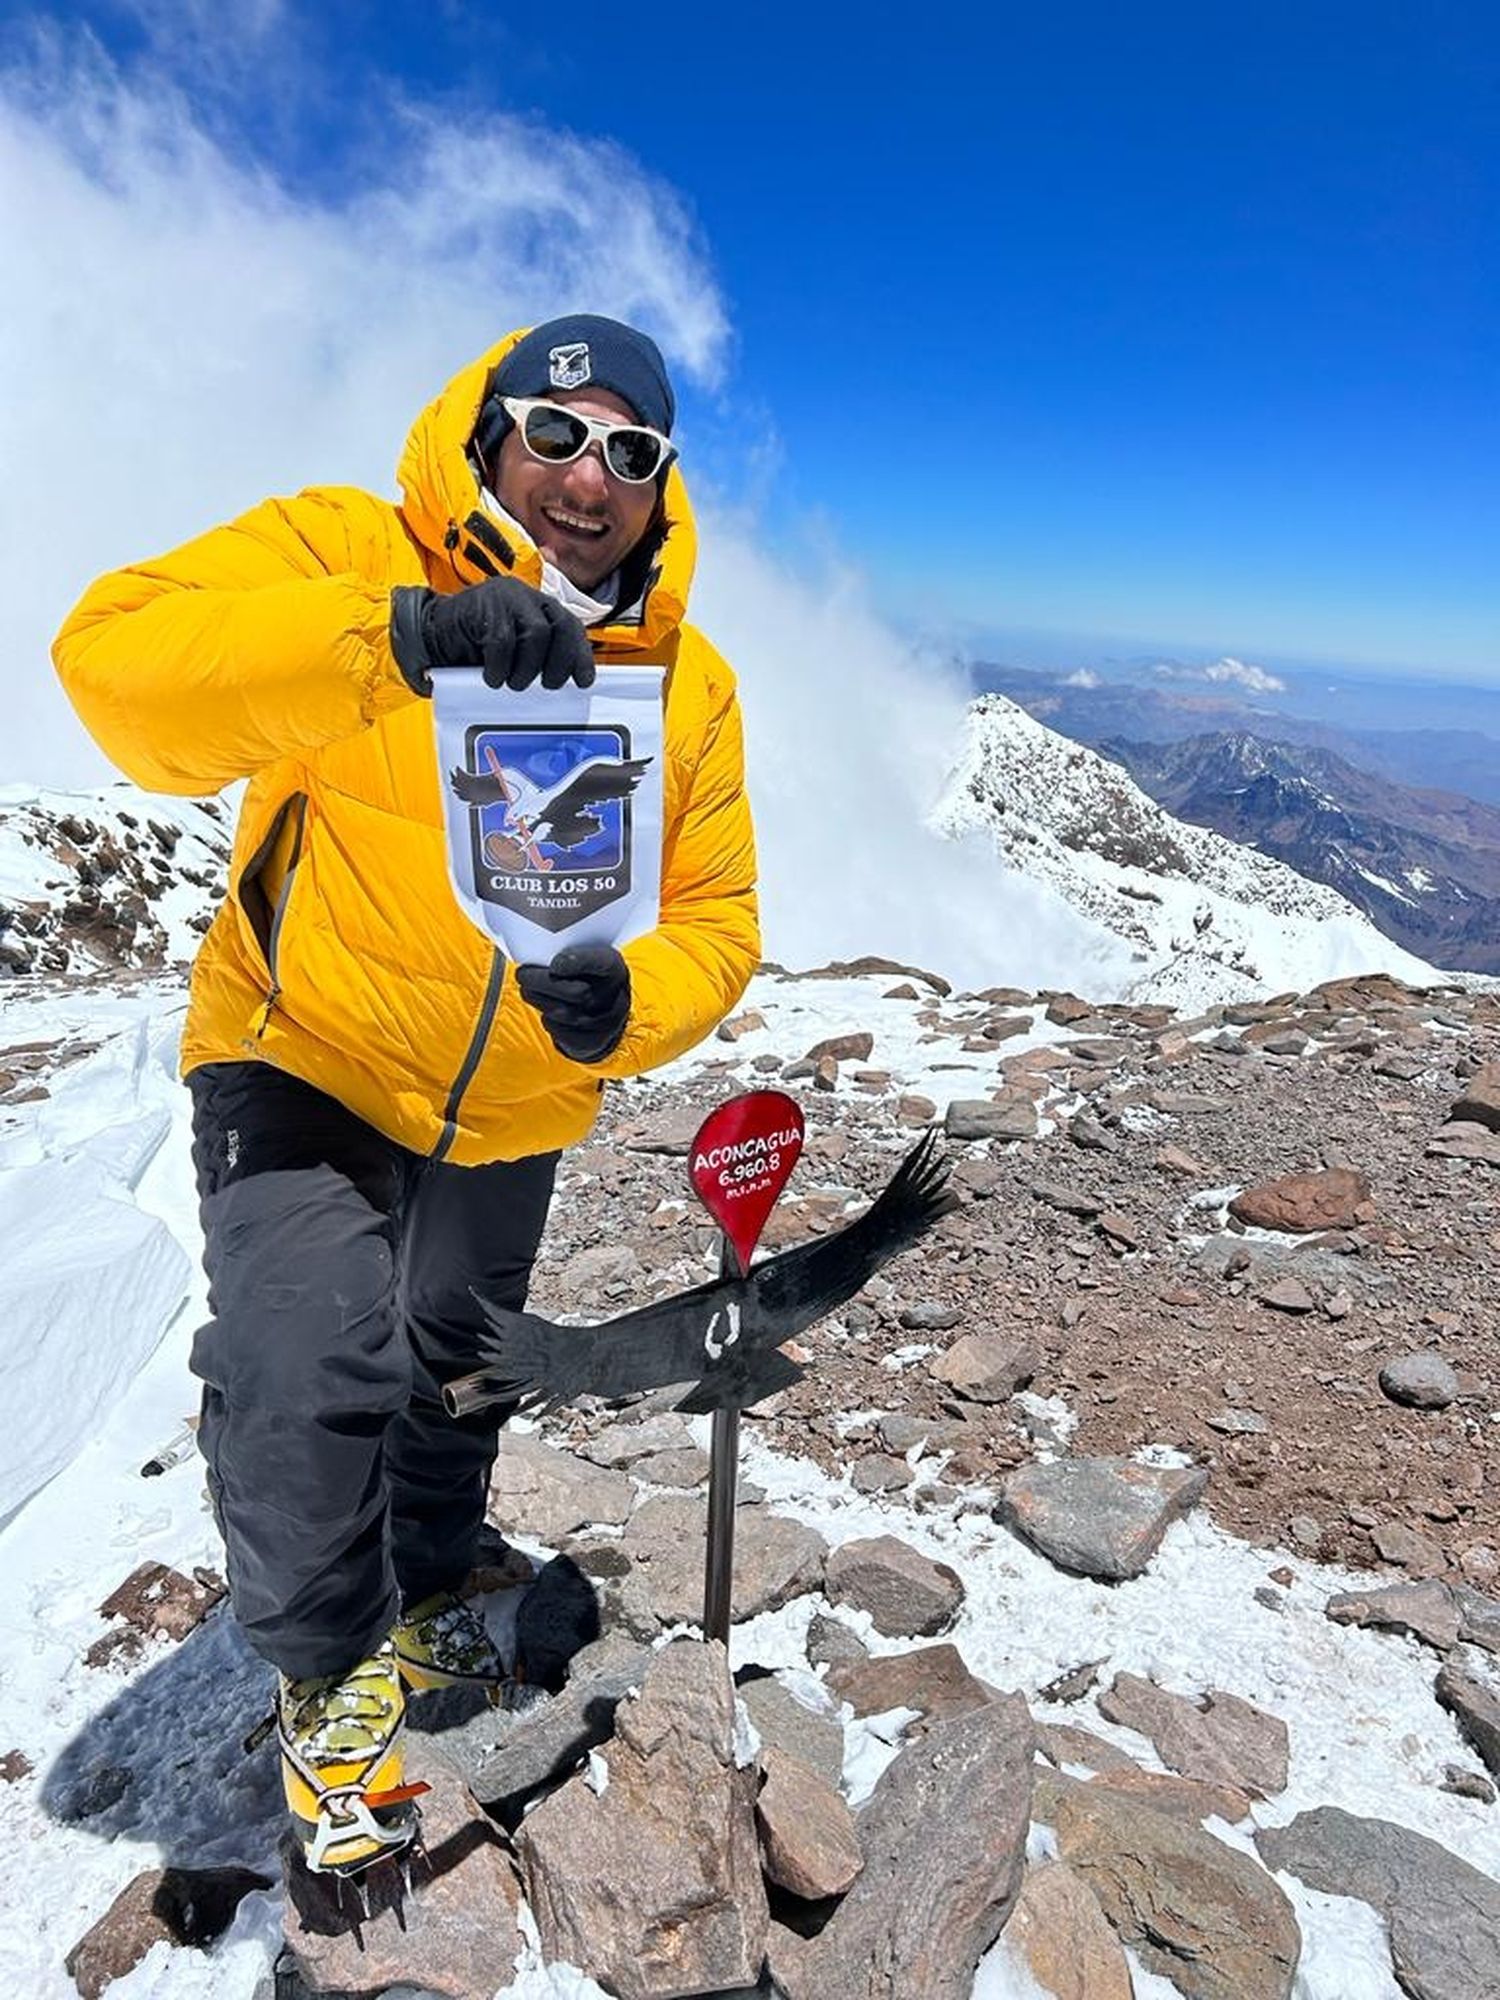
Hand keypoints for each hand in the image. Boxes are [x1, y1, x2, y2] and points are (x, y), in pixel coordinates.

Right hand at [390, 579, 595, 694]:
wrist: (430, 634)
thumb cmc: (475, 649)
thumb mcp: (514, 653)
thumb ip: (538, 658)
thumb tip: (567, 685)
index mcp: (538, 606)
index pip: (569, 626)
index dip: (579, 654)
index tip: (583, 681)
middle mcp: (526, 597)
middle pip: (559, 626)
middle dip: (559, 662)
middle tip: (547, 685)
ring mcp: (504, 597)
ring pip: (536, 633)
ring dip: (527, 668)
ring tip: (513, 683)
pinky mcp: (482, 604)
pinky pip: (502, 640)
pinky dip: (500, 666)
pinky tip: (491, 677)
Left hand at [516, 944, 629, 1062]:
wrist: (609, 1009)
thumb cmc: (591, 974)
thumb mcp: (589, 954)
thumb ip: (568, 951)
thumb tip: (535, 957)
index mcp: (614, 968)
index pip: (598, 963)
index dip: (575, 963)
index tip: (554, 964)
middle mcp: (614, 997)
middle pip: (575, 992)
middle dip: (541, 983)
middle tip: (522, 974)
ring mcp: (605, 1023)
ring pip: (562, 1013)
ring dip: (537, 999)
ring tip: (528, 989)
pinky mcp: (591, 1042)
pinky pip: (559, 1031)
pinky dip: (547, 1019)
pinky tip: (546, 1008)